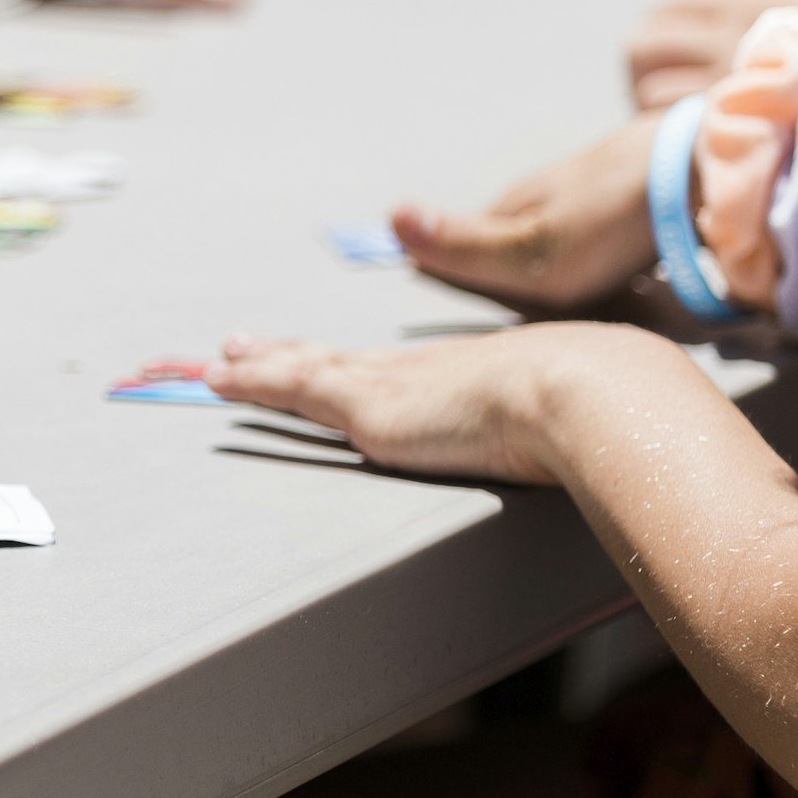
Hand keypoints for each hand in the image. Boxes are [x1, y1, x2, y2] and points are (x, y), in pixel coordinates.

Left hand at [208, 326, 641, 484]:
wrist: (584, 392)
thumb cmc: (590, 410)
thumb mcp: (561, 417)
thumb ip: (548, 430)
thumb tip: (580, 447)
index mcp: (448, 373)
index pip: (371, 366)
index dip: (332, 361)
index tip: (306, 354)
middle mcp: (408, 370)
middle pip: (321, 358)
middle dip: (271, 355)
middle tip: (228, 350)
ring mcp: (386, 384)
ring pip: (293, 367)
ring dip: (245, 366)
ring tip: (207, 361)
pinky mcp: (370, 407)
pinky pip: (291, 387)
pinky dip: (250, 382)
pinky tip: (217, 378)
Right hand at [389, 114, 660, 309]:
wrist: (701, 169)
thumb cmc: (610, 220)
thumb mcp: (529, 250)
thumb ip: (463, 247)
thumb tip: (390, 216)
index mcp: (512, 206)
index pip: (464, 247)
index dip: (460, 277)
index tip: (473, 303)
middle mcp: (545, 192)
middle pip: (515, 245)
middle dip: (521, 281)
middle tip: (546, 316)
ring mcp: (590, 189)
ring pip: (563, 238)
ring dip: (569, 269)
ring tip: (590, 304)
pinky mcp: (634, 194)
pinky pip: (607, 235)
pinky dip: (608, 258)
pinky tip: (630, 277)